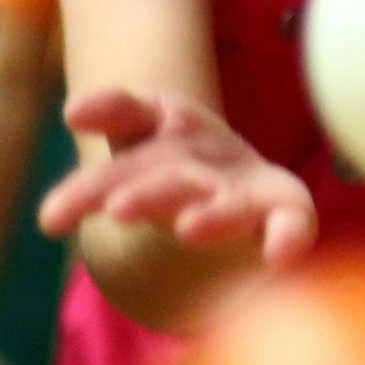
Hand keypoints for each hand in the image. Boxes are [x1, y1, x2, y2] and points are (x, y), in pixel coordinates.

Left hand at [38, 88, 317, 263]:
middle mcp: (208, 152)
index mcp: (169, 128)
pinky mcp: (286, 211)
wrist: (246, 193)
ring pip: (227, 202)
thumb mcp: (133, 162)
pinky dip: (288, 235)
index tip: (75, 114)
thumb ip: (103, 141)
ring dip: (214, 214)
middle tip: (117, 209)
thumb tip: (73, 110)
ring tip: (189, 230)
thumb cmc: (175, 172)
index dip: (110, 110)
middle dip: (145, 190)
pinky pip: (292, 222)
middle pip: (169, 174)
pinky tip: (279, 255)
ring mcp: (247, 185)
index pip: (134, 115)